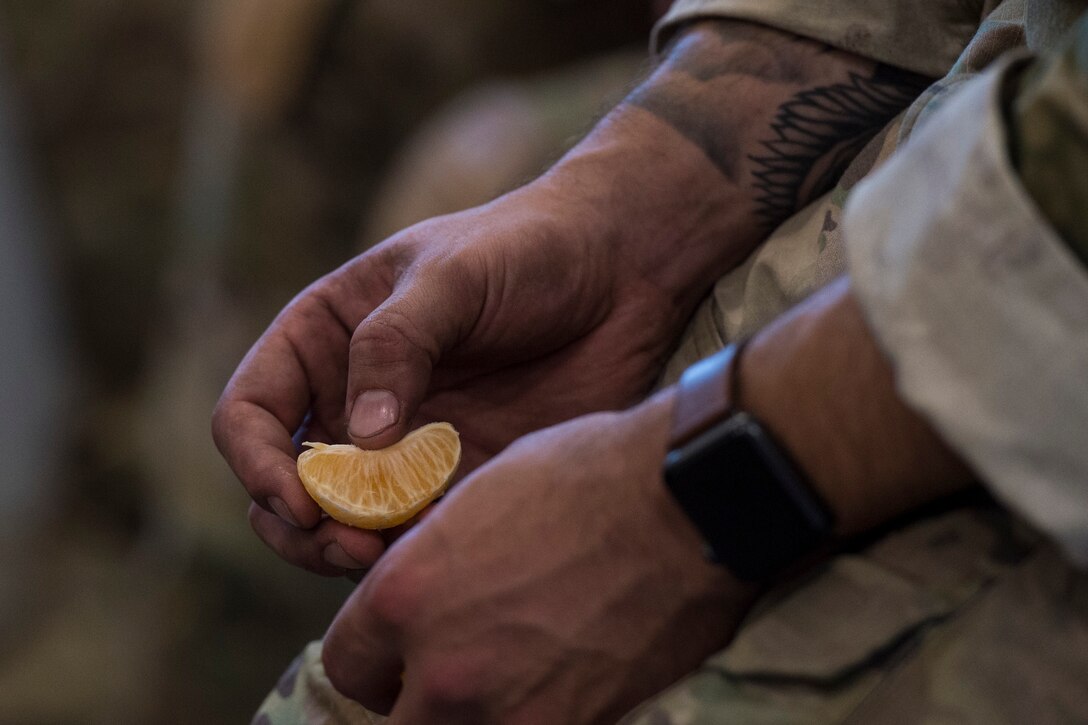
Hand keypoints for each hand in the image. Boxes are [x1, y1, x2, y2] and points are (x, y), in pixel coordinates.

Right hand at [212, 177, 692, 574]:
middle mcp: (356, 402)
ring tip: (391, 558)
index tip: (298, 499)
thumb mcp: (450, 276)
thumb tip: (362, 442)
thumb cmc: (527, 249)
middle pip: (290, 488)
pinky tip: (448, 551)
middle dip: (302, 528)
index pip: (250, 414)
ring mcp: (409, 447)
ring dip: (355, 552)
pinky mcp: (465, 479)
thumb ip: (395, 345)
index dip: (256, 462)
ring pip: (350, 525)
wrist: (622, 271)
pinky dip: (420, 553)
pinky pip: (423, 534)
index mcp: (326, 341)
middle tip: (349, 546)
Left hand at [321, 391, 757, 722]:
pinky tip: (554, 684)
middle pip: (393, 720)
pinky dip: (528, 716)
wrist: (685, 500)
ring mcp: (507, 710)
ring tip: (503, 681)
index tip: (395, 655)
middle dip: (411, 699)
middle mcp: (443, 667)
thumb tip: (428, 596)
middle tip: (447, 677)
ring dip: (465, 715)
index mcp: (406, 596)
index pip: (346, 663)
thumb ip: (435, 562)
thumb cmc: (588, 476)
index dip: (372, 659)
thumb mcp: (482, 498)